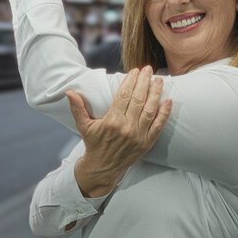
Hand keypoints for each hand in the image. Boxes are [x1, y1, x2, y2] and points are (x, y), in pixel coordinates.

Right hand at [66, 65, 171, 197]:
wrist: (103, 168)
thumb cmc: (94, 144)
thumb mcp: (84, 126)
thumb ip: (78, 108)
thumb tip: (69, 92)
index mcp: (112, 121)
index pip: (123, 95)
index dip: (130, 81)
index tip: (134, 70)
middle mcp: (126, 127)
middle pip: (138, 99)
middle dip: (144, 82)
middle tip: (148, 69)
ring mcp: (138, 136)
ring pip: (150, 110)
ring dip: (156, 93)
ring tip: (159, 80)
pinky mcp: (147, 143)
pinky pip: (158, 125)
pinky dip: (165, 113)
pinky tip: (168, 100)